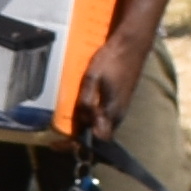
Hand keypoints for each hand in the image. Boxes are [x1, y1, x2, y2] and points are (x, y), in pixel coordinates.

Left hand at [67, 18, 156, 147]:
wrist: (132, 45)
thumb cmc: (112, 59)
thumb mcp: (92, 78)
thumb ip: (86, 101)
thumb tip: (81, 122)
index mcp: (111, 111)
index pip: (96, 140)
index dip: (77, 145)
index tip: (58, 144)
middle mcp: (118, 114)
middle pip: (100, 137)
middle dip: (81, 140)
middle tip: (60, 138)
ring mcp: (122, 108)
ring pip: (103, 127)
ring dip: (88, 129)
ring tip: (68, 126)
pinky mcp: (121, 101)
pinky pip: (106, 117)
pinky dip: (94, 119)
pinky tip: (84, 112)